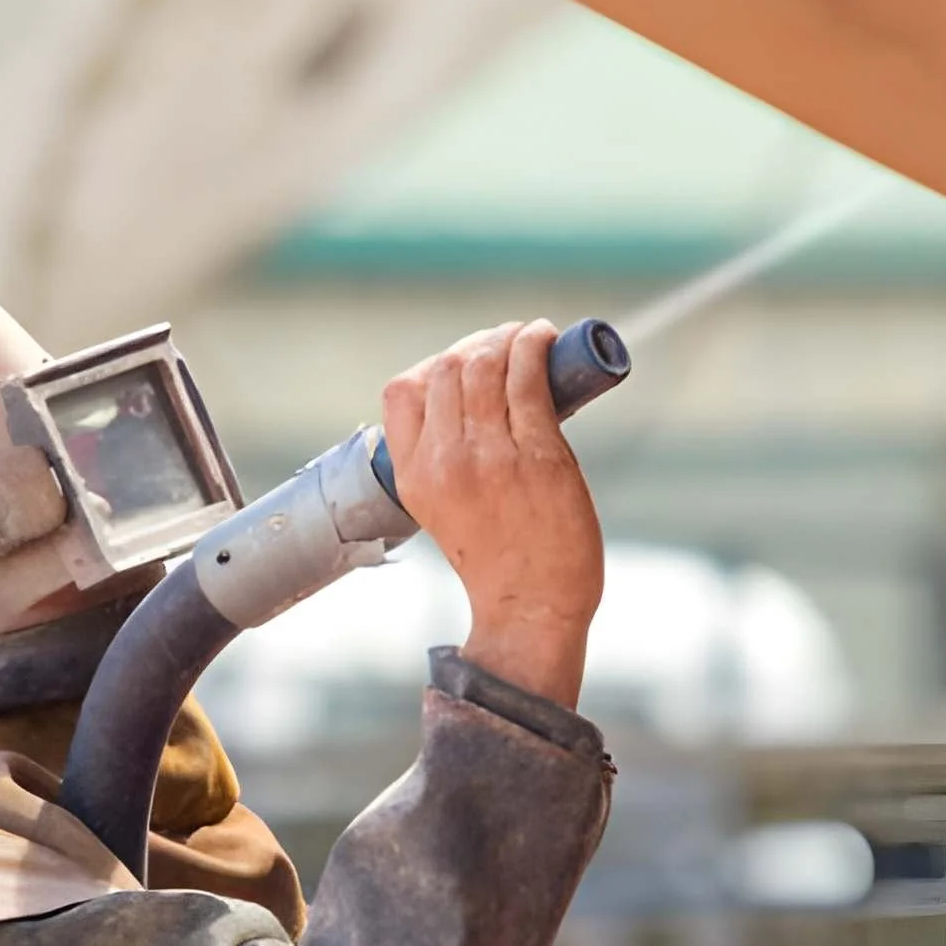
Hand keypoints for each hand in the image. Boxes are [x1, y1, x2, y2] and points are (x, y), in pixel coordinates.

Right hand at [382, 321, 603, 707]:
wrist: (531, 608)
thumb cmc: (497, 560)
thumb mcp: (442, 511)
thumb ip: (442, 462)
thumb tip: (474, 400)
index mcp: (412, 475)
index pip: (401, 391)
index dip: (433, 364)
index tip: (463, 365)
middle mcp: (444, 461)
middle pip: (445, 368)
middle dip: (476, 343)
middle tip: (505, 344)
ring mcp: (490, 456)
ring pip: (486, 364)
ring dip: (508, 337)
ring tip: (528, 336)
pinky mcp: (538, 456)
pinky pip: (529, 379)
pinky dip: (535, 347)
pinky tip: (544, 340)